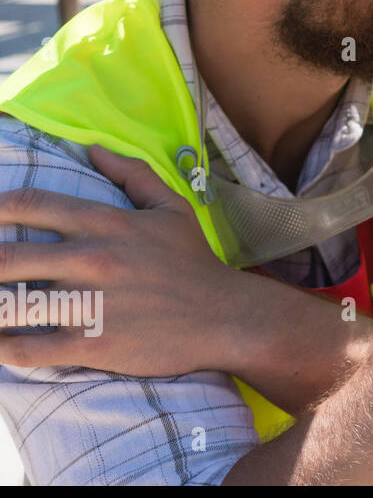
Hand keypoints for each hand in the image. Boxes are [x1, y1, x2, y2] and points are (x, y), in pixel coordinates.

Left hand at [0, 145, 254, 375]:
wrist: (226, 317)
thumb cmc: (195, 262)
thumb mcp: (172, 208)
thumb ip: (132, 174)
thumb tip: (92, 148)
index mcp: (105, 223)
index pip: (28, 204)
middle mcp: (90, 259)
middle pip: (4, 257)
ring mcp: (87, 304)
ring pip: (7, 306)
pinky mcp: (90, 345)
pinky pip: (25, 349)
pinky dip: (1, 348)